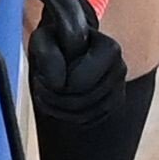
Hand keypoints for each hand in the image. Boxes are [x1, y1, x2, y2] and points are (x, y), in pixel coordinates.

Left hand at [28, 9, 130, 127]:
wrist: (69, 43)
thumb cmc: (56, 38)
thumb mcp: (44, 38)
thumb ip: (48, 55)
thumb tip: (59, 84)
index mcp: (110, 49)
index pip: (80, 82)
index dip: (54, 83)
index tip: (41, 73)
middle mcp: (120, 68)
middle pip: (84, 100)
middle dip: (53, 97)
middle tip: (38, 84)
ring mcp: (119, 88)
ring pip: (86, 114)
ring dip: (57, 109)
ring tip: (42, 93)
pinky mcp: (113, 104)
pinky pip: (89, 121)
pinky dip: (66, 117)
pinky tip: (53, 103)